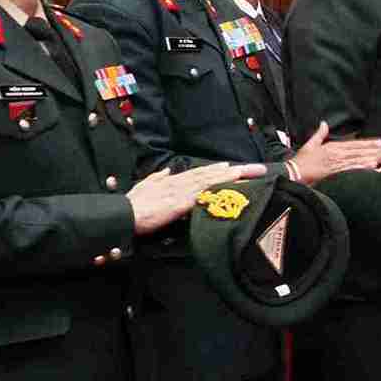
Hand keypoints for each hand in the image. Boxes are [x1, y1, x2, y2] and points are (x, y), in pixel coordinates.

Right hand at [128, 161, 271, 233]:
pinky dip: (221, 189)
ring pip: (214, 180)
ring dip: (234, 175)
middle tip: (256, 168)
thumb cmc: (132, 206)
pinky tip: (234, 188)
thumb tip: (166, 171)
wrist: (124, 214)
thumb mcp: (144, 188)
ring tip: (253, 173)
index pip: (200, 173)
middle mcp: (181, 182)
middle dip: (235, 170)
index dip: (217, 169)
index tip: (231, 166)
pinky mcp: (183, 201)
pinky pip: (208, 194)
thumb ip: (156, 179)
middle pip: (213, 173)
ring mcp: (183, 191)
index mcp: (173, 181)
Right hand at [288, 123, 380, 182]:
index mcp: (333, 147)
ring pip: (362, 160)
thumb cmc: (300, 161)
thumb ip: (319, 134)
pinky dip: (366, 169)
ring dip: (378, 158)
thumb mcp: (310, 145)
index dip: (371, 144)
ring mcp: (338, 163)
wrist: (292, 173)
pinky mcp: (336, 173)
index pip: (356, 144)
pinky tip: (377, 168)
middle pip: (364, 151)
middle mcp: (338, 153)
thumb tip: (323, 123)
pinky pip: (354, 170)